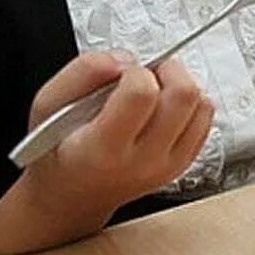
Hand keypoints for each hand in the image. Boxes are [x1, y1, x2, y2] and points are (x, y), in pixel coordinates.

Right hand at [19, 51, 212, 238]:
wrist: (69, 195)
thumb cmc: (56, 150)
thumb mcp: (48, 105)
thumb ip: (83, 72)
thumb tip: (124, 59)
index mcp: (103, 148)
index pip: (142, 93)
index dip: (134, 71)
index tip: (121, 74)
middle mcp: (142, 161)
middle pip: (183, 96)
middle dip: (167, 71)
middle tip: (145, 75)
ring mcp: (167, 165)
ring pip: (202, 106)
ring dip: (180, 86)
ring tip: (153, 92)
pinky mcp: (183, 164)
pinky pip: (206, 120)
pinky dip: (190, 104)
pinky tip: (163, 108)